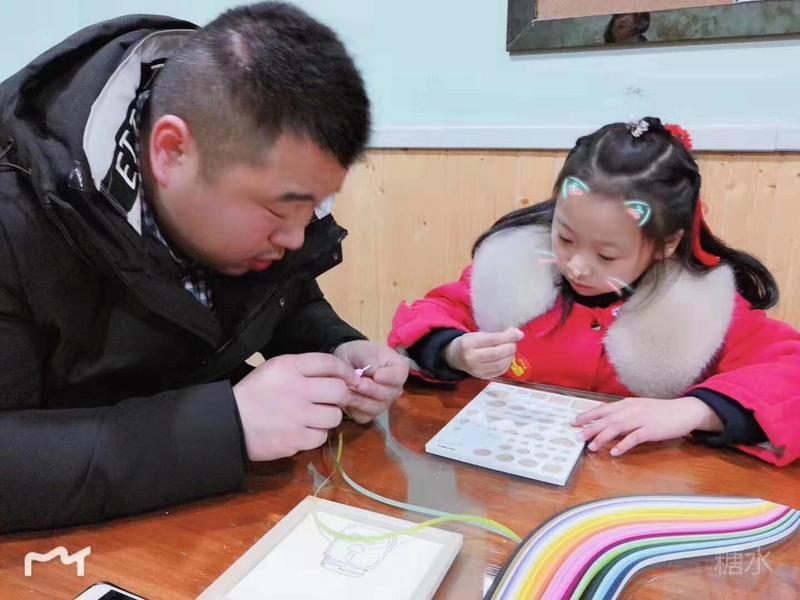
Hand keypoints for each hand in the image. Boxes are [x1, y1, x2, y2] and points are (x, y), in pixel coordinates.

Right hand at [233, 353, 358, 460]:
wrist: (229, 424)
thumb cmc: (253, 394)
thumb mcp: (274, 369)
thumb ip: (304, 369)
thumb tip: (339, 375)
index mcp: (289, 366)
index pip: (329, 363)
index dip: (345, 371)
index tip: (350, 379)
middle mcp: (297, 389)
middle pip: (339, 390)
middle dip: (341, 396)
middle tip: (333, 401)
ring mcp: (298, 416)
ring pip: (335, 416)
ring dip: (328, 417)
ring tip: (314, 418)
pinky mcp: (296, 439)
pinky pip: (321, 437)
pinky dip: (315, 435)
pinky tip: (302, 432)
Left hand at [333, 340, 409, 422]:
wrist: (345, 363)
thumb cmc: (358, 354)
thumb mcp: (364, 350)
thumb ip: (371, 360)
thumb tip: (375, 374)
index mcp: (398, 370)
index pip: (399, 376)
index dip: (389, 378)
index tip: (377, 375)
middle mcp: (394, 389)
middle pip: (388, 395)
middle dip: (371, 389)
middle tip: (357, 383)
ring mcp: (383, 403)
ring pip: (375, 408)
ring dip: (359, 399)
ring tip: (348, 388)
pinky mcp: (369, 413)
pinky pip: (363, 416)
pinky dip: (352, 408)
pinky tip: (345, 397)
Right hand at [443, 328, 523, 378]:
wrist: (456, 357)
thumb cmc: (469, 343)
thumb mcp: (478, 335)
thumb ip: (497, 335)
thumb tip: (517, 334)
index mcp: (468, 344)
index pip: (492, 340)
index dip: (508, 337)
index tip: (519, 334)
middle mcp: (471, 358)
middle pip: (497, 354)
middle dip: (510, 347)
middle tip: (513, 343)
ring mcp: (476, 370)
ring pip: (500, 364)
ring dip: (510, 356)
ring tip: (510, 350)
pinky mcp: (482, 377)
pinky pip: (499, 371)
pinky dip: (507, 364)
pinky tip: (506, 358)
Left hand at [573, 396, 722, 456]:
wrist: (684, 410)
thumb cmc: (660, 411)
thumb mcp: (638, 406)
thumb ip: (622, 411)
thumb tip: (604, 414)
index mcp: (626, 404)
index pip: (602, 410)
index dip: (587, 416)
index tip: (574, 422)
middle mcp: (631, 410)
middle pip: (606, 419)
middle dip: (590, 428)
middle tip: (577, 437)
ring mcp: (641, 419)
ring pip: (617, 428)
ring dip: (602, 438)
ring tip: (591, 447)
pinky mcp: (651, 430)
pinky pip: (634, 438)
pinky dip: (623, 445)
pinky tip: (614, 452)